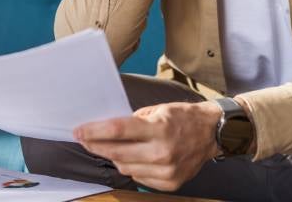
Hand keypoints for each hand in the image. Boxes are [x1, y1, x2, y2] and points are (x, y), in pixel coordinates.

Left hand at [74, 101, 220, 191]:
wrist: (213, 133)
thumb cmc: (185, 118)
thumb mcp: (159, 109)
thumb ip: (135, 120)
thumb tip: (110, 129)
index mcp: (160, 128)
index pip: (118, 131)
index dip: (95, 131)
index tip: (79, 130)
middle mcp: (163, 152)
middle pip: (117, 152)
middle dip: (96, 145)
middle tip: (85, 139)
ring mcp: (167, 170)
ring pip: (125, 167)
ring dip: (114, 157)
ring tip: (109, 147)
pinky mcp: (170, 182)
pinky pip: (139, 178)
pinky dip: (132, 168)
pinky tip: (133, 158)